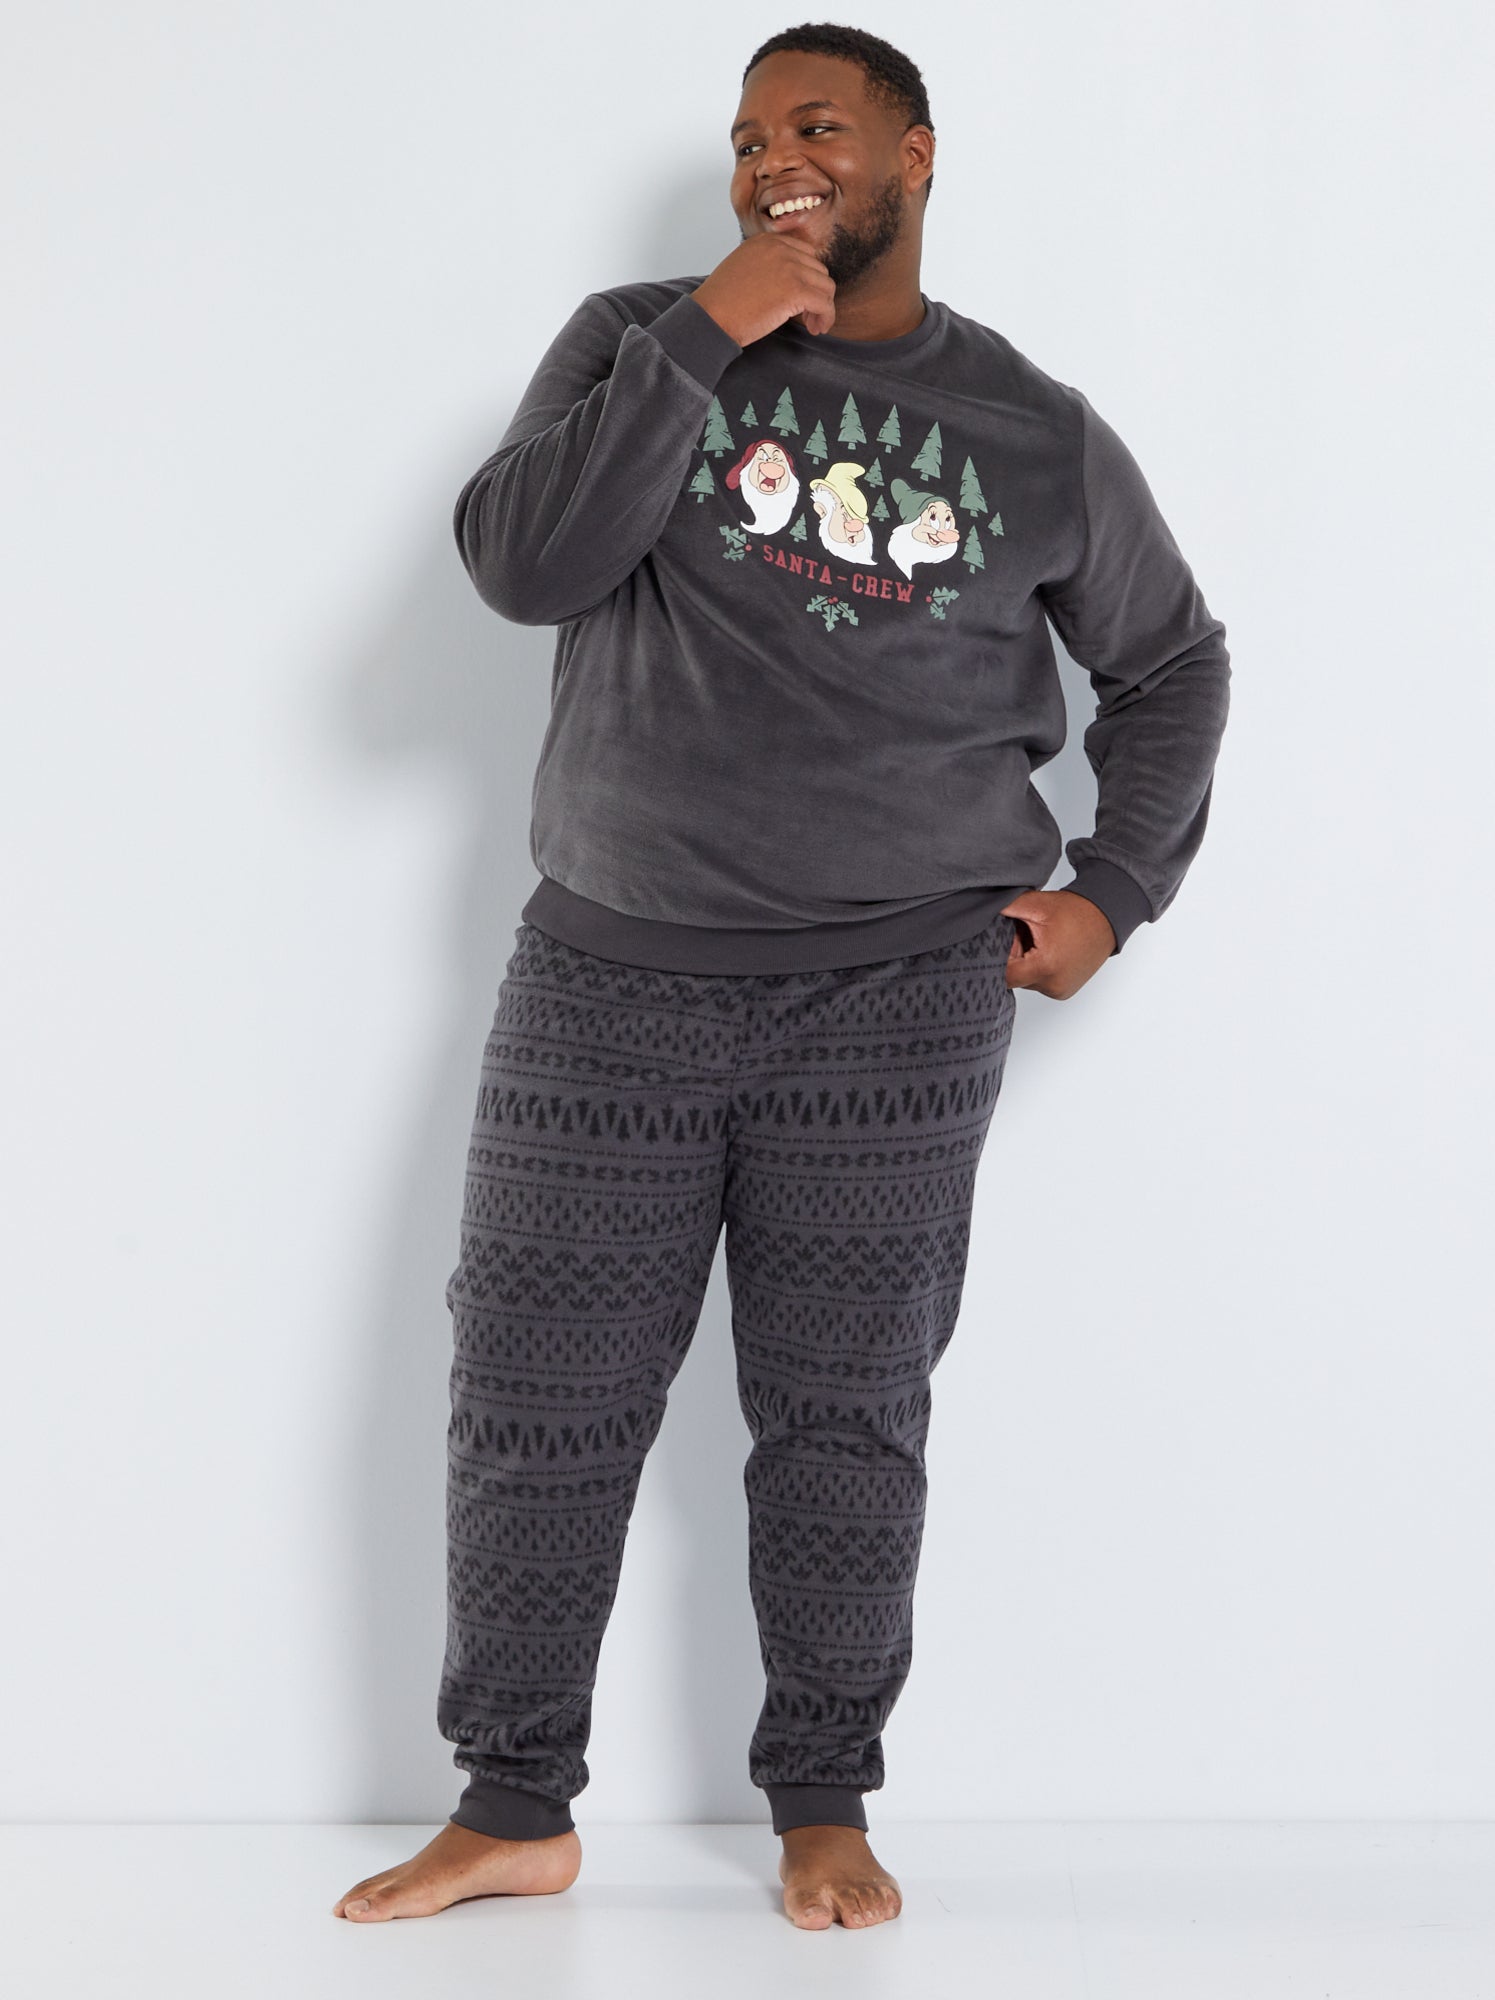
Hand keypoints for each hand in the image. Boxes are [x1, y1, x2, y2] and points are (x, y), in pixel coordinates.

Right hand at [690, 235, 836, 346]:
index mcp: (766, 241)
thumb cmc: (721, 303)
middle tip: (808, 317)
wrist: (710, 317)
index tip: (802, 300)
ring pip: (826, 286)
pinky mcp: (795, 289)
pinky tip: (815, 329)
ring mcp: (789, 267)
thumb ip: (767, 266)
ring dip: (822, 307)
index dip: (808, 279)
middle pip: (818, 270)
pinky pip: (825, 304)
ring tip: (812, 325)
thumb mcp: (743, 268)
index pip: (805, 254)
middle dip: (817, 294)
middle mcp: (780, 248)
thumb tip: (790, 283)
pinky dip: (825, 317)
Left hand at [1001, 889, 1115, 998]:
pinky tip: (1046, 952)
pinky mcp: (1064, 991)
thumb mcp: (1036, 904)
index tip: (997, 943)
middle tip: (1021, 937)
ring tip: (1036, 943)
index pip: (1004, 974)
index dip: (996, 958)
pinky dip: (1037, 970)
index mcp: (1045, 966)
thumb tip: (979, 910)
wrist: (1108, 916)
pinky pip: (1039, 983)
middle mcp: (1054, 985)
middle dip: (1011, 959)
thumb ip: (1006, 908)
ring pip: (1026, 982)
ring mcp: (1060, 990)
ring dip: (1025, 964)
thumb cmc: (1076, 911)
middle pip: (1014, 979)